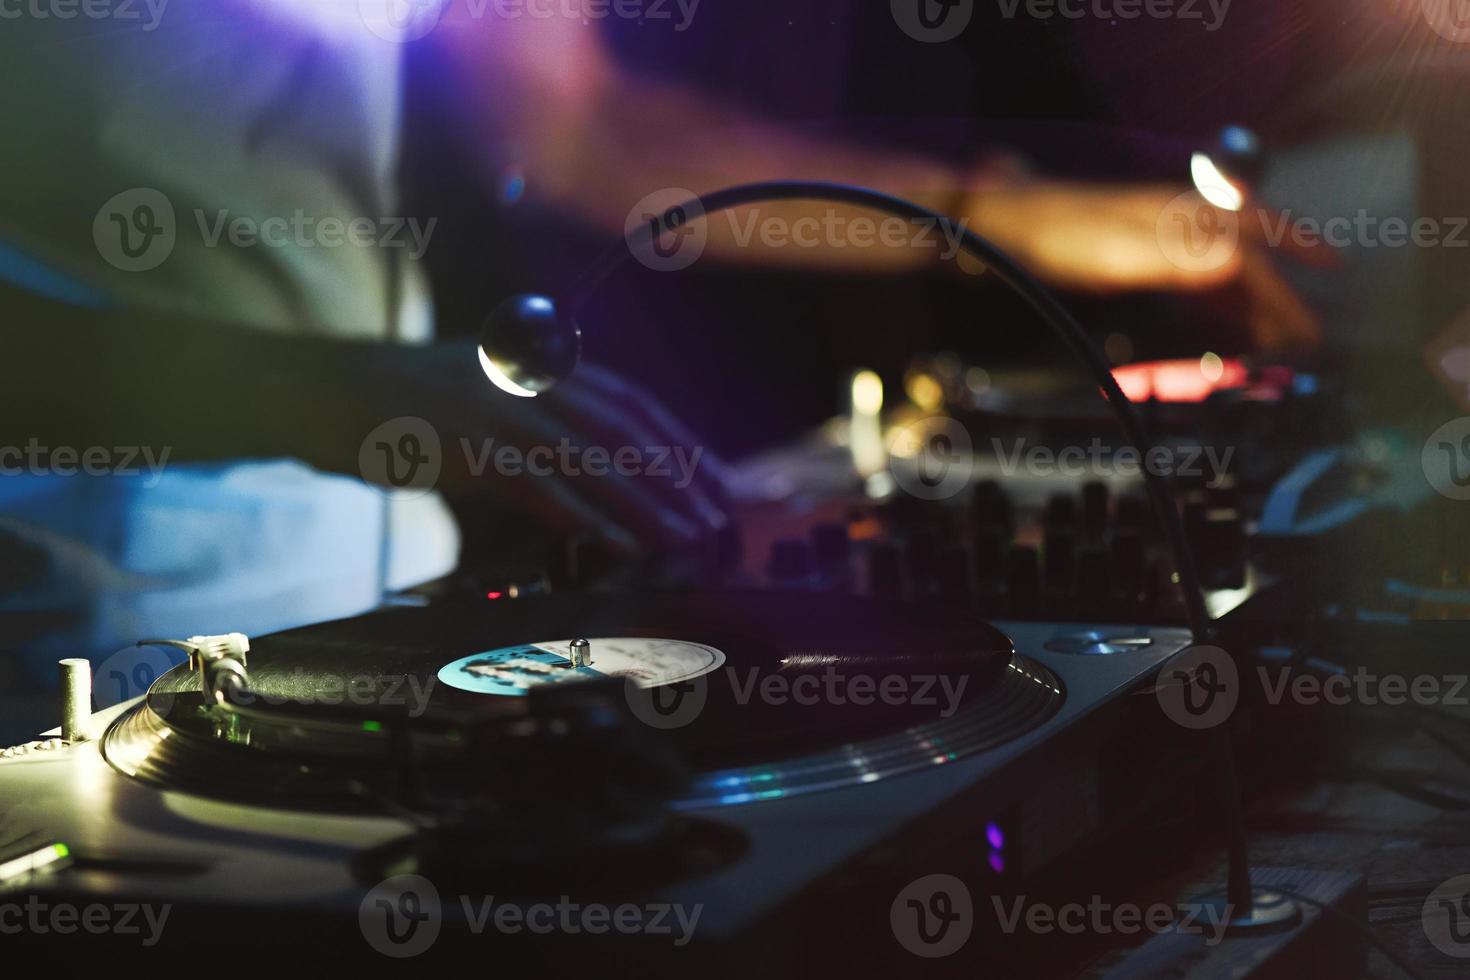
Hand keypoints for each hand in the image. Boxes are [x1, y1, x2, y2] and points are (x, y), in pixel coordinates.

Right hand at [319, 340, 730, 559]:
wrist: (320, 388)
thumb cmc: (400, 400)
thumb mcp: (480, 386)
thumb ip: (533, 411)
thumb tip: (584, 459)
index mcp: (542, 362)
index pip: (633, 401)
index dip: (681, 442)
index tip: (716, 480)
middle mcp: (533, 379)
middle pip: (629, 429)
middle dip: (681, 478)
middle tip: (720, 521)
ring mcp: (503, 410)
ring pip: (597, 460)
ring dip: (649, 506)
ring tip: (687, 542)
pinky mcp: (473, 448)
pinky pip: (545, 490)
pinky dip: (587, 520)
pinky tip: (620, 549)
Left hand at [965, 178, 1333, 350]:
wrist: (1011, 222)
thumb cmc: (1062, 237)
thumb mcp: (1123, 253)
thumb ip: (1183, 259)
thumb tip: (1240, 263)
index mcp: (1188, 218)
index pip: (1253, 261)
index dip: (1286, 296)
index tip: (1311, 329)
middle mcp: (1185, 217)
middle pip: (1252, 252)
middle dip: (1285, 286)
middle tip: (1313, 322)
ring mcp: (1165, 230)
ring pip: (1228, 261)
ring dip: (1253, 295)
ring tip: (1276, 329)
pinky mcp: (1144, 247)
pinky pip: (1198, 270)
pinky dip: (1219, 294)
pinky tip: (1219, 315)